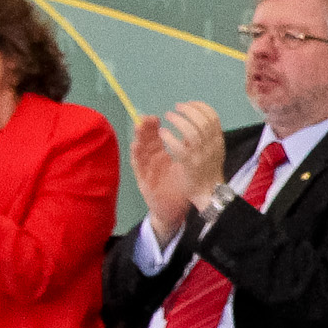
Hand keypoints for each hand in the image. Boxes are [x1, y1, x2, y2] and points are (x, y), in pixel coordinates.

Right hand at [129, 111, 193, 227]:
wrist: (173, 210)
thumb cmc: (178, 188)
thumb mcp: (184, 166)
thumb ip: (185, 150)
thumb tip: (191, 133)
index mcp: (161, 156)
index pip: (156, 137)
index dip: (155, 126)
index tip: (156, 116)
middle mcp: (152, 161)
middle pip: (146, 141)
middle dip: (145, 128)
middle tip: (145, 117)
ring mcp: (146, 171)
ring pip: (140, 152)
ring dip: (138, 138)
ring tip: (138, 127)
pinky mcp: (143, 182)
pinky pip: (139, 168)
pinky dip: (136, 156)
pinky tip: (136, 147)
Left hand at [156, 100, 231, 200]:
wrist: (208, 192)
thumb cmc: (207, 169)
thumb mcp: (212, 150)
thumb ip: (206, 135)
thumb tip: (194, 116)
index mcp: (218, 141)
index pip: (213, 117)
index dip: (200, 107)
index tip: (188, 104)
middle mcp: (212, 146)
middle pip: (203, 121)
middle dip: (188, 110)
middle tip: (176, 108)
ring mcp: (201, 155)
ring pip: (191, 132)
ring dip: (178, 120)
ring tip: (168, 116)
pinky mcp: (189, 165)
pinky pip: (179, 147)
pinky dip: (169, 137)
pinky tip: (163, 133)